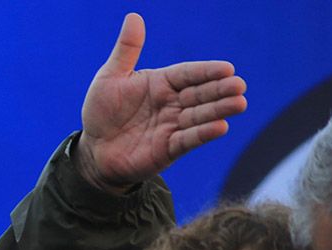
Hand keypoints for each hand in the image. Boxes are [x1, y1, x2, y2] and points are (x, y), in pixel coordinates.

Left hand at [77, 13, 246, 192]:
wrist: (92, 150)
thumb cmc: (101, 112)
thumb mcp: (110, 78)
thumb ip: (127, 50)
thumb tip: (134, 16)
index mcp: (161, 82)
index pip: (188, 74)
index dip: (207, 71)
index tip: (227, 68)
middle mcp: (172, 103)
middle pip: (200, 94)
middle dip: (220, 89)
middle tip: (239, 85)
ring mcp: (172, 126)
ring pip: (199, 116)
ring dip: (219, 110)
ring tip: (239, 103)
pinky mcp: (168, 149)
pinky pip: (188, 140)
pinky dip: (203, 133)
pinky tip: (220, 127)